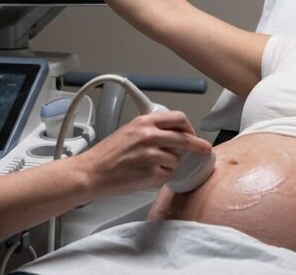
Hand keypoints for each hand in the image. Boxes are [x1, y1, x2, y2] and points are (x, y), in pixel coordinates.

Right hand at [76, 111, 212, 197]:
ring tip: (152, 167)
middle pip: (185, 138)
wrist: (91, 172)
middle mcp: (149, 135)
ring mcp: (151, 154)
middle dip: (198, 145)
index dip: (189, 127)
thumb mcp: (129, 131)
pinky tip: (147, 176)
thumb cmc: (106, 155)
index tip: (193, 133)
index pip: (177, 118)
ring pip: (177, 159)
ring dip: (170, 165)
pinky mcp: (151, 172)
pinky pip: (168, 174)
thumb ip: (150, 130)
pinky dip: (162, 177)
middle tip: (204, 149)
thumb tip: (172, 136)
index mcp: (144, 122)